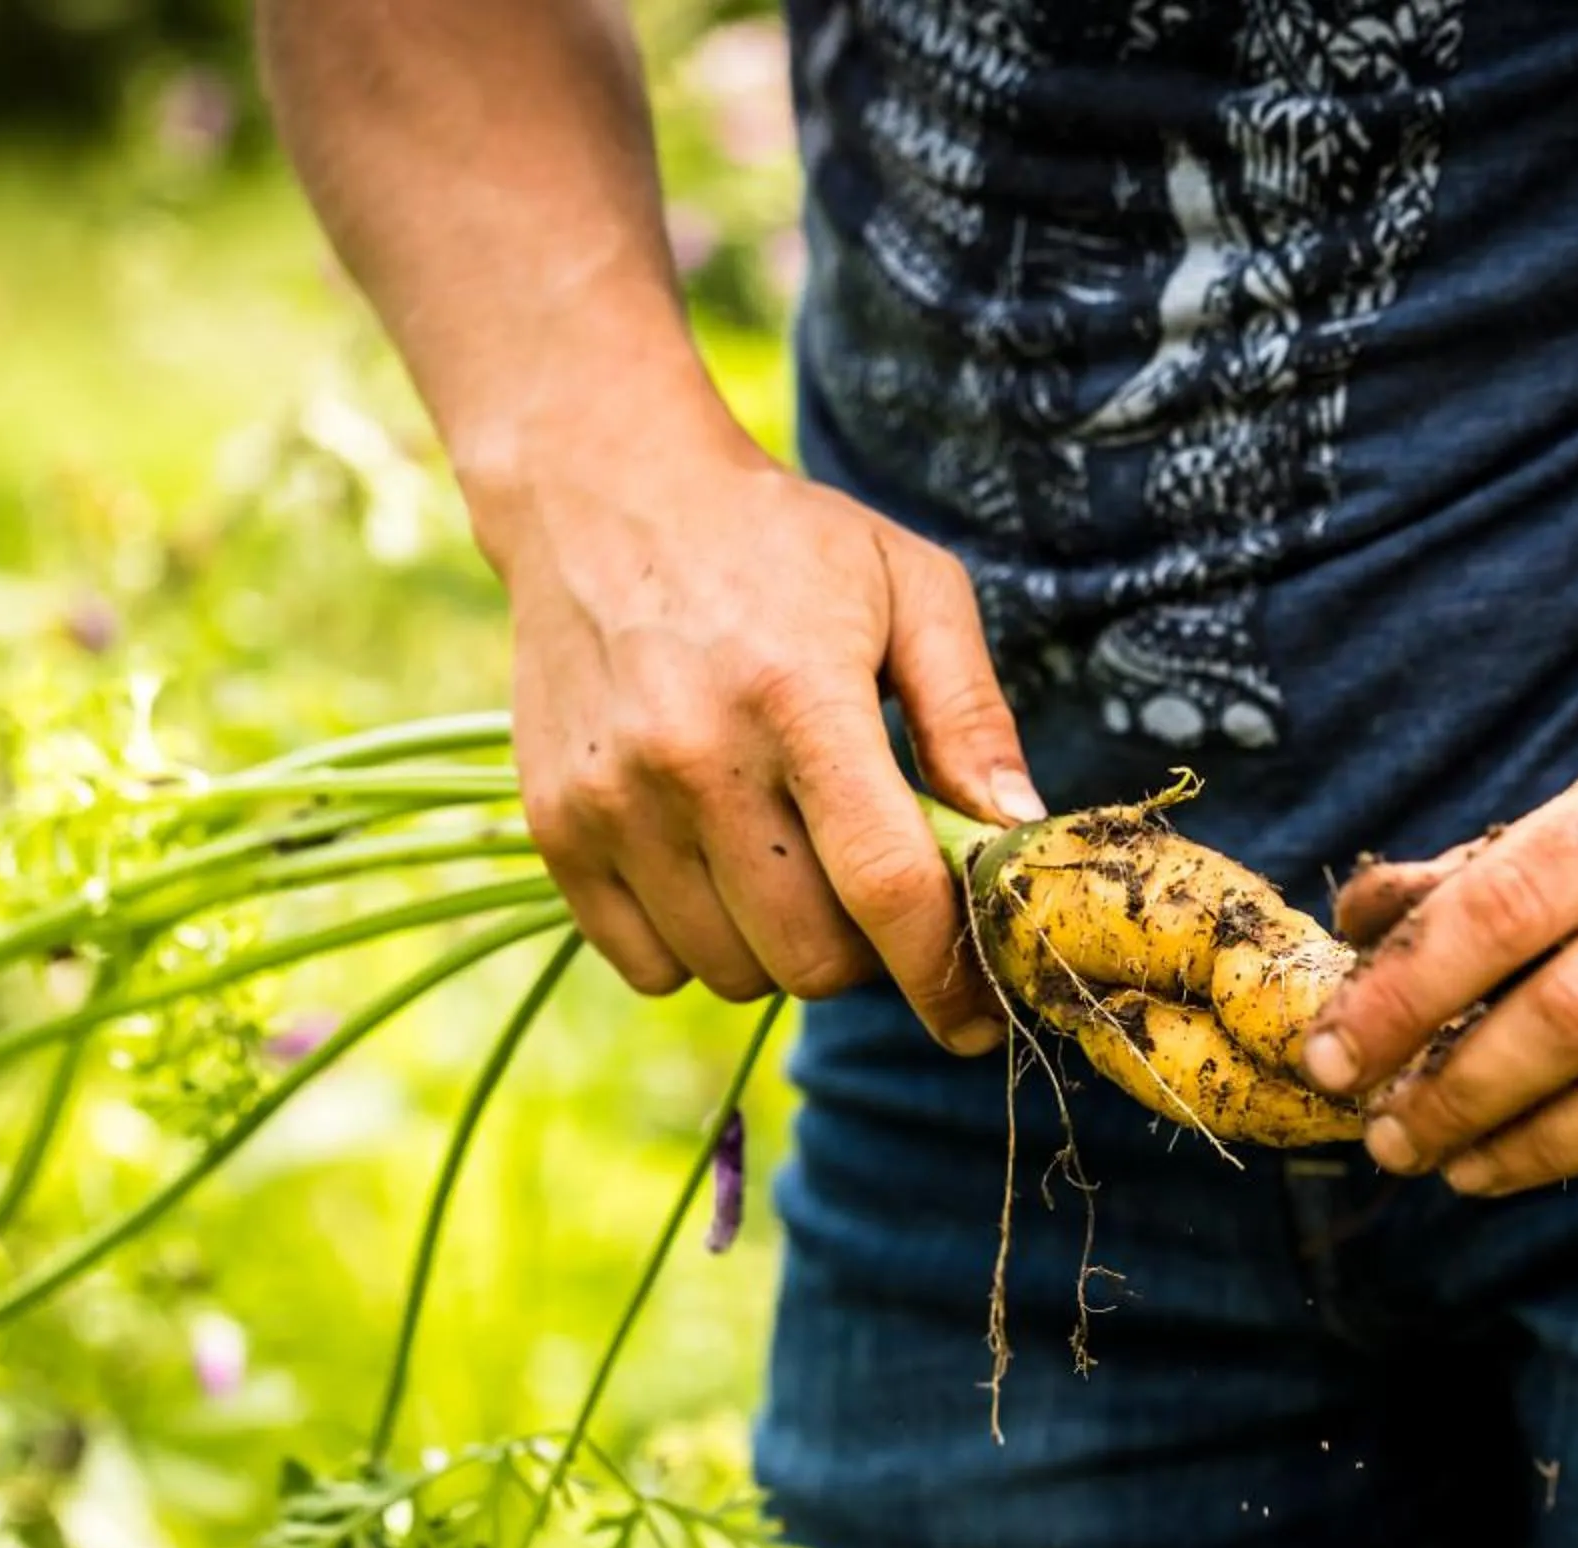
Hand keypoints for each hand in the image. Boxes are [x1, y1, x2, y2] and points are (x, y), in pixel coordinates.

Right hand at [481, 417, 1041, 1051]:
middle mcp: (693, 758)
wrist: (604, 494)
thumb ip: (972, 714)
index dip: (943, 976)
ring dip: (783, 950)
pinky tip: (718, 870)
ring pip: (732, 972)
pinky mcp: (557, 826)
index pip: (883, 887)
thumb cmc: (781, 543)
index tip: (979, 1022)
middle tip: (875, 892)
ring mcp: (613, 799)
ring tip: (792, 862)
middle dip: (868, 955)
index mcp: (798, 697)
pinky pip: (648, 965)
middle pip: (810, 957)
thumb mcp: (910, 587)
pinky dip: (699, 948)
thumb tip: (1020, 837)